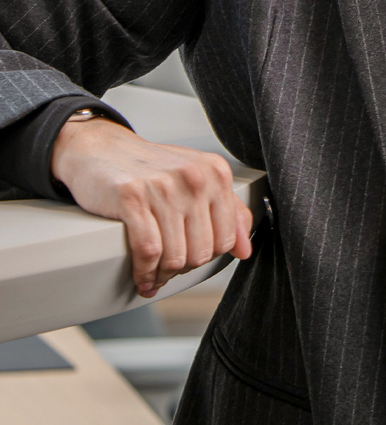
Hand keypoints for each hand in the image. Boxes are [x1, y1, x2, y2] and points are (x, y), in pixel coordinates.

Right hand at [51, 116, 252, 297]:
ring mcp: (163, 187)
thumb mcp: (197, 179)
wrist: (102, 148)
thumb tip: (245, 250)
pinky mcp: (132, 198)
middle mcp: (193, 177)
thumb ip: (228, 211)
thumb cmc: (150, 168)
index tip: (192, 260)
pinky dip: (144, 272)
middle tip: (169, 269)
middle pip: (201, 251)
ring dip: (163, 275)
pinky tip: (141, 275)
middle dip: (184, 268)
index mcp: (215, 172)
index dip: (208, 256)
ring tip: (154, 275)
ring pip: (175, 256)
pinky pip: (148, 252)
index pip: (226, 237)